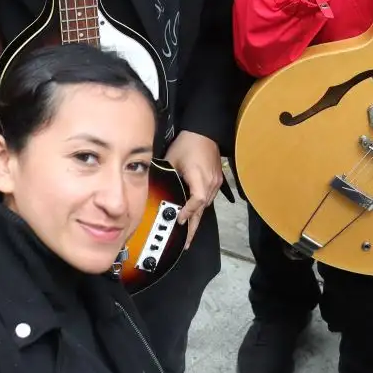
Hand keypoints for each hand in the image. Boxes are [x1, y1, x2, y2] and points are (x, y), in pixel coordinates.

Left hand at [164, 130, 223, 247]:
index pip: (195, 202)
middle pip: (202, 210)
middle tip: (185, 242)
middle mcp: (210, 183)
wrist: (205, 131)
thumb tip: (156, 189)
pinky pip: (208, 197)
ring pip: (205, 205)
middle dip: (193, 227)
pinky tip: (194, 213)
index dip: (187, 214)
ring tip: (188, 231)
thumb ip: (166, 177)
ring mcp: (215, 182)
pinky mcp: (217, 179)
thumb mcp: (172, 160)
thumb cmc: (188, 143)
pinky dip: (200, 207)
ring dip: (197, 217)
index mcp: (199, 178)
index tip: (178, 221)